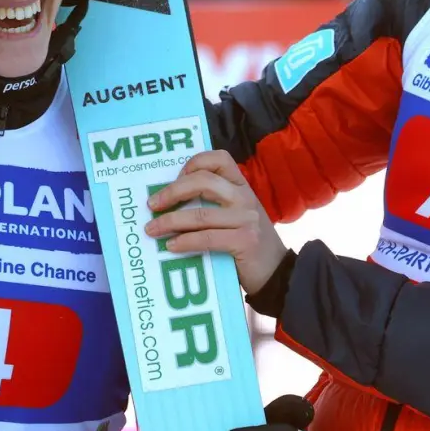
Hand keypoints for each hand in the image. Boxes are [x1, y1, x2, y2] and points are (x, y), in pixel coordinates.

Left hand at [143, 150, 286, 293]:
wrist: (277, 272)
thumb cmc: (247, 243)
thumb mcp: (235, 215)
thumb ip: (214, 204)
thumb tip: (169, 201)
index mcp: (241, 186)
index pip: (219, 159)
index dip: (193, 163)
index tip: (175, 178)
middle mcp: (245, 197)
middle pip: (203, 182)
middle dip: (172, 192)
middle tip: (152, 205)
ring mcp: (246, 219)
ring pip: (200, 214)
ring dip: (169, 222)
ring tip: (152, 230)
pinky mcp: (245, 241)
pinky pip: (206, 238)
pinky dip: (184, 242)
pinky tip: (171, 246)